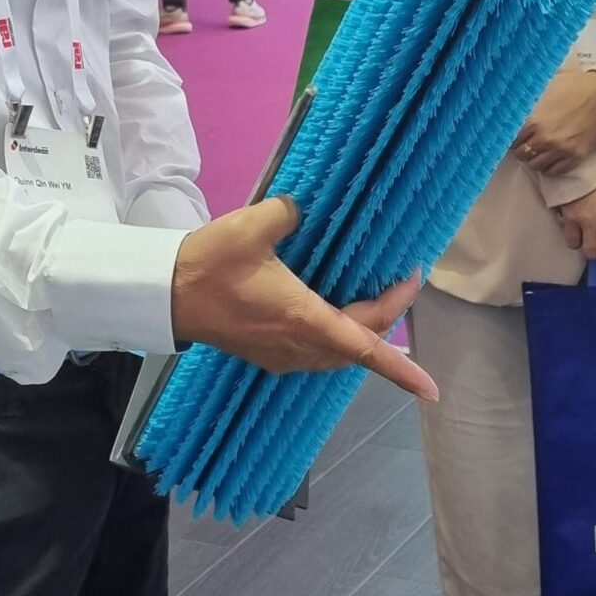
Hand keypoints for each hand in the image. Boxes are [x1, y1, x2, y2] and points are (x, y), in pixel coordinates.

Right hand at [170, 197, 437, 400]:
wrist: (164, 296)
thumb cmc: (208, 265)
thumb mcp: (251, 227)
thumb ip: (288, 212)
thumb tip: (304, 208)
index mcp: (304, 319)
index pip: (365, 348)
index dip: (402, 370)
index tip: (431, 387)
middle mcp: (299, 347)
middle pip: (360, 345)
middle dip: (387, 318)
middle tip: (401, 280)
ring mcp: (283, 357)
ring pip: (339, 356)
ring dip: (364, 333)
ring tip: (378, 298)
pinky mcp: (269, 356)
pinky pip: (319, 356)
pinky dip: (340, 339)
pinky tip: (337, 314)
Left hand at [513, 69, 595, 173]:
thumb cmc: (575, 86)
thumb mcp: (544, 86)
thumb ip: (526, 99)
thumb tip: (510, 103)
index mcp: (534, 120)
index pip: (511, 139)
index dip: (510, 137)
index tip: (513, 136)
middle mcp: (545, 138)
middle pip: (522, 154)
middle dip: (521, 149)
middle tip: (525, 144)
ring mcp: (561, 150)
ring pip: (536, 165)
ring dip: (534, 159)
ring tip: (538, 151)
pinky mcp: (576, 157)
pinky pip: (554, 172)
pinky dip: (549, 167)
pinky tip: (550, 158)